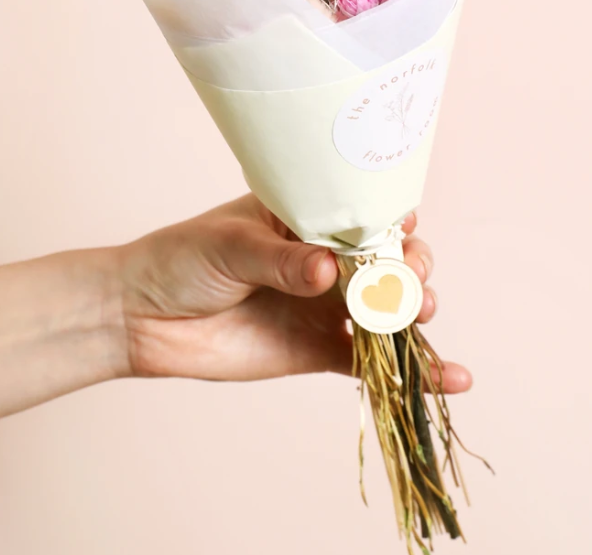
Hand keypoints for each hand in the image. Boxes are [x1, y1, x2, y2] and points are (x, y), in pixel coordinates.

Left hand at [119, 194, 471, 390]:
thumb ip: (280, 259)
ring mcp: (325, 305)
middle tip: (406, 281)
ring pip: (385, 309)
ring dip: (414, 314)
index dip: (391, 220)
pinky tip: (449, 378)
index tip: (403, 229)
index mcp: (305, 218)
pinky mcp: (318, 349)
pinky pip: (369, 361)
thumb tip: (326, 269)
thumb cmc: (181, 260)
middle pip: (386, 260)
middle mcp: (324, 259)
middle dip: (409, 267)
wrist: (142, 319)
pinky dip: (408, 372)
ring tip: (419, 316)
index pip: (362, 213)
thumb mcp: (229, 246)